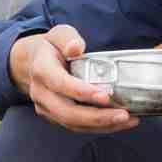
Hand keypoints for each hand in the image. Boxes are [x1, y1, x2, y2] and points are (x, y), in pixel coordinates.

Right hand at [8, 24, 138, 133]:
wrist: (33, 62)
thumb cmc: (52, 47)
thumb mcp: (59, 34)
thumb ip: (68, 39)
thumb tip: (76, 48)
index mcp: (42, 70)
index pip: (60, 84)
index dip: (82, 92)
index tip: (105, 95)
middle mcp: (41, 93)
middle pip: (67, 112)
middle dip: (97, 117)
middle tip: (123, 115)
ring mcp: (47, 108)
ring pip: (73, 124)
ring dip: (101, 125)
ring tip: (127, 121)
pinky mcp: (56, 117)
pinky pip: (77, 127)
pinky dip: (99, 127)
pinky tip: (118, 123)